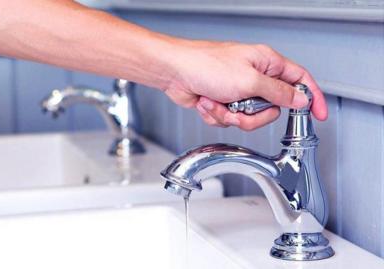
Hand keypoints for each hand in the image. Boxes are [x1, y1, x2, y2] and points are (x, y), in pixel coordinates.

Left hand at [163, 41, 327, 130]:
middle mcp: (254, 77)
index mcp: (266, 63)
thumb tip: (300, 99)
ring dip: (231, 115)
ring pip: (249, 118)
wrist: (174, 72)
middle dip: (253, 115)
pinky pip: (229, 119)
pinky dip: (216, 115)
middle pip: (272, 108)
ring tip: (218, 102)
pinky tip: (207, 102)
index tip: (319, 114)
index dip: (311, 98)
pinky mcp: (223, 102)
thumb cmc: (205, 65)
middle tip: (240, 107)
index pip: (299, 80)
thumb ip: (278, 92)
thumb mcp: (249, 80)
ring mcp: (238, 91)